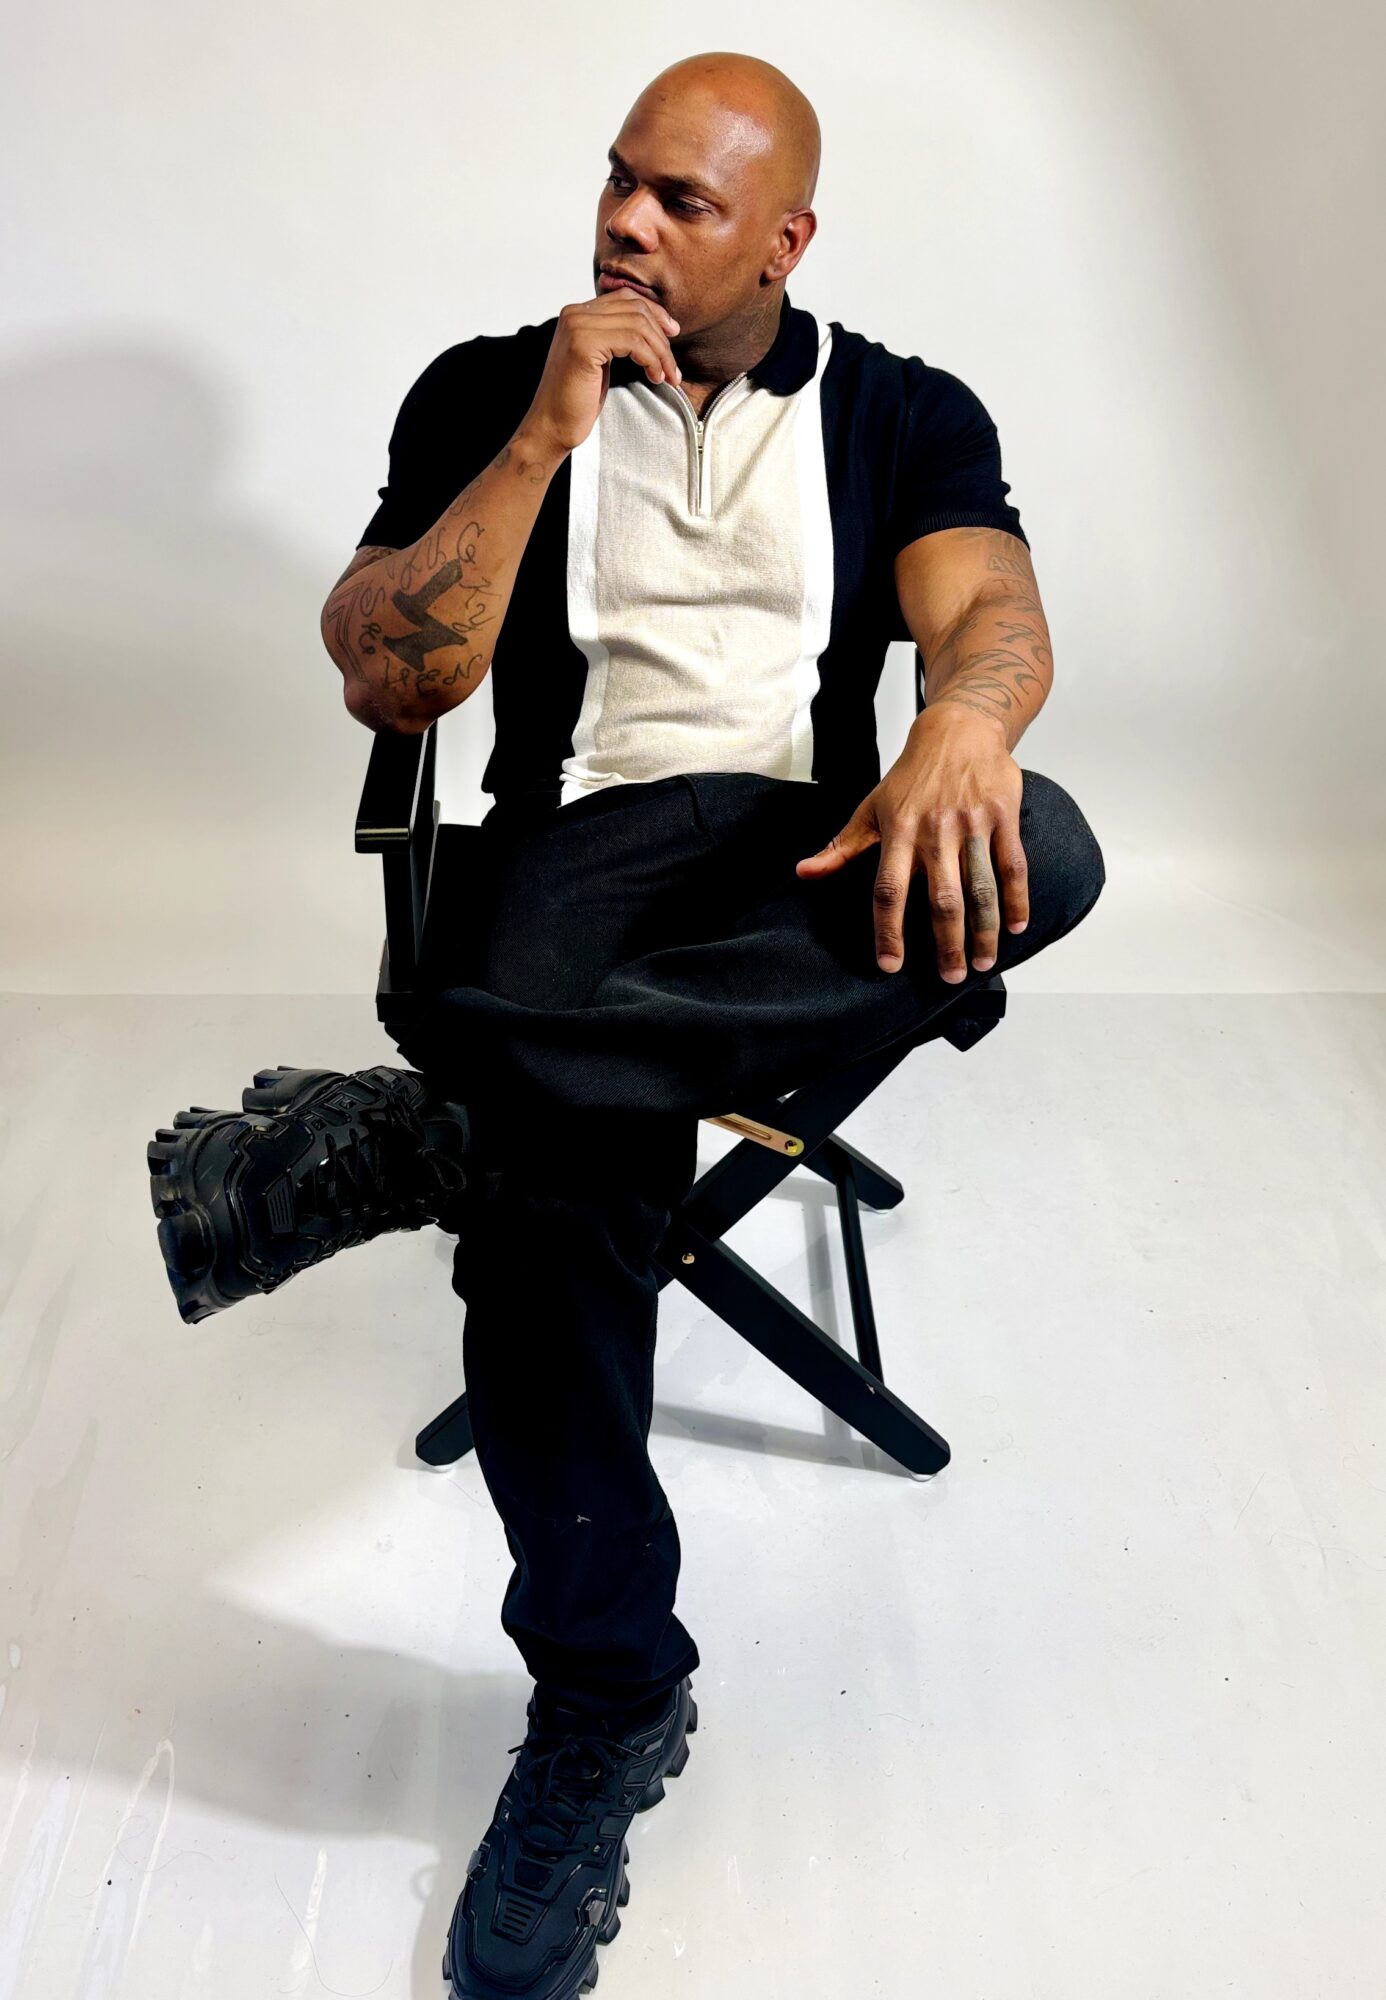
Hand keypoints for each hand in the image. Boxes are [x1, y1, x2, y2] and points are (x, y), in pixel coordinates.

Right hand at [521, 293, 682, 457]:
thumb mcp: (601, 361)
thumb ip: (616, 337)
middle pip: (635, 308)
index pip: (626, 298)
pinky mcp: (584, 344)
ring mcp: (578, 326)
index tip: (672, 334)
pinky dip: (651, 359)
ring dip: (661, 352)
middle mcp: (575, 313)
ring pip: (638, 324)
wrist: (552, 426)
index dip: (655, 313)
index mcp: (577, 313)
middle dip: (662, 337)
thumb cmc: (577, 401)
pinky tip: (654, 377)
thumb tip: (656, 325)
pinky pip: (633, 341)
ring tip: (667, 375)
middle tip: (672, 366)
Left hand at [795, 708, 1029, 978]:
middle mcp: (934, 831)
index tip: (890, 965)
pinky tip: (1016, 927)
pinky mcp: (1003, 815)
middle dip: (946, 943)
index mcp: (897, 833)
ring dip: (983, 931)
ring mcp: (971, 824)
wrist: (958, 730)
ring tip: (983, 963)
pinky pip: (1012, 865)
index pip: (888, 890)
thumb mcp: (870, 808)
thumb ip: (840, 847)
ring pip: (980, 887)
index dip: (888, 930)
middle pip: (941, 898)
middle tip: (950, 978)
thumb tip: (803, 873)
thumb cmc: (910, 778)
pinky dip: (1016, 899)